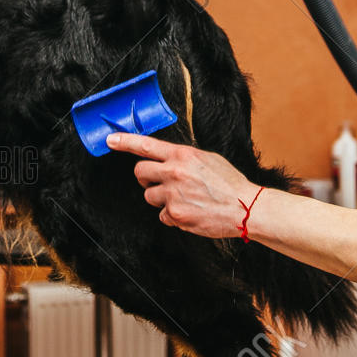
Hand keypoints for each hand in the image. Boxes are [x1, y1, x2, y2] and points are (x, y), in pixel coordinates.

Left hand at [106, 132, 258, 239]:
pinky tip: (190, 212)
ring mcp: (173, 194)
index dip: (125, 142)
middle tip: (158, 182)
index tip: (110, 140)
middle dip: (145, 178)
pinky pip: (162, 215)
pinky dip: (172, 215)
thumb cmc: (229, 183)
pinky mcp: (175, 214)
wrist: (245, 207)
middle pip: (139, 172)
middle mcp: (174, 172)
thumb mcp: (207, 159)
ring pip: (149, 196)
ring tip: (184, 199)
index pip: (146, 145)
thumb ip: (183, 158)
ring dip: (161, 199)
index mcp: (182, 155)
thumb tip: (167, 158)